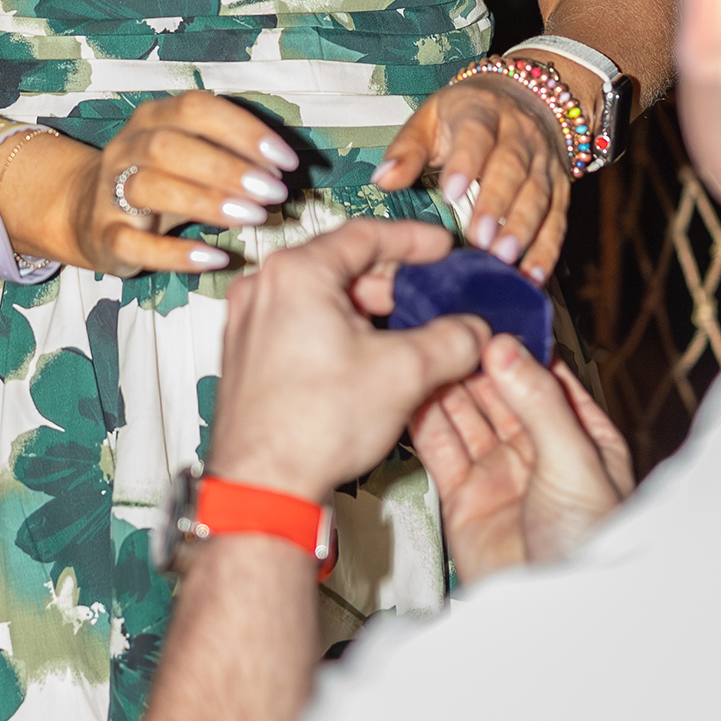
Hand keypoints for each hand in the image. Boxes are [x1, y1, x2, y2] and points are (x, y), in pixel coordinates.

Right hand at [26, 96, 306, 280]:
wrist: (86, 214)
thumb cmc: (159, 181)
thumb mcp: (190, 156)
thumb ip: (231, 153)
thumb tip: (284, 167)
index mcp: (153, 118)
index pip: (196, 109)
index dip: (243, 131)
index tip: (285, 160)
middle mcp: (127, 148)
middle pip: (170, 146)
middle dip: (227, 168)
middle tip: (273, 192)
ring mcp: (110, 192)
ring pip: (149, 188)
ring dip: (206, 202)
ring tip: (253, 217)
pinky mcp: (105, 235)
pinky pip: (135, 243)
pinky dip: (176, 253)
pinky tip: (214, 258)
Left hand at [210, 215, 488, 499]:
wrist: (263, 487)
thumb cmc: (312, 427)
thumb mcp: (404, 374)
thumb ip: (451, 342)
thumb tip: (472, 332)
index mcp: (296, 274)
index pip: (365, 234)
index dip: (413, 240)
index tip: (439, 247)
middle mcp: (264, 289)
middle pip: (341, 265)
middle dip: (390, 283)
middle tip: (427, 298)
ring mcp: (249, 323)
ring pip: (320, 298)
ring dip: (364, 312)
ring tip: (402, 337)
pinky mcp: (247, 355)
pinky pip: (300, 325)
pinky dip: (335, 332)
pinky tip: (365, 361)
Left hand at [371, 70, 572, 280]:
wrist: (525, 96)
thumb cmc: (467, 115)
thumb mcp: (429, 119)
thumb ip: (407, 151)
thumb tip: (382, 180)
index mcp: (482, 112)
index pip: (476, 135)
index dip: (465, 164)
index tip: (450, 194)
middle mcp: (520, 133)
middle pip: (512, 168)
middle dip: (497, 204)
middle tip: (480, 239)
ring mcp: (544, 160)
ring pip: (538, 194)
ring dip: (523, 228)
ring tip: (504, 257)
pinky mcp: (560, 186)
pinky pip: (557, 218)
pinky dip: (548, 248)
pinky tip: (534, 274)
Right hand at [410, 334, 633, 584]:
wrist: (555, 610)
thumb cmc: (591, 543)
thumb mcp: (574, 461)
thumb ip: (538, 401)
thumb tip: (506, 347)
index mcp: (581, 434)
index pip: (545, 374)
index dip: (517, 343)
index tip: (487, 310)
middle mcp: (537, 449)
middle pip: (499, 389)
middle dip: (473, 358)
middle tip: (445, 322)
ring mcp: (498, 471)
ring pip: (465, 414)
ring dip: (445, 382)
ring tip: (423, 346)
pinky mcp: (463, 496)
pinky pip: (440, 448)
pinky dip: (423, 420)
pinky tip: (412, 389)